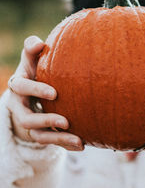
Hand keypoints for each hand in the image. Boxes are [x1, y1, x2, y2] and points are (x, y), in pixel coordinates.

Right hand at [6, 36, 83, 150]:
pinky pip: (50, 142)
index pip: (22, 87)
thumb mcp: (32, 59)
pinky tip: (82, 144)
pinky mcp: (39, 133)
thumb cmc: (36, 69)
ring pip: (38, 135)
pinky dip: (65, 144)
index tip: (55, 93)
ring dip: (57, 138)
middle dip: (45, 120)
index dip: (36, 90)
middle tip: (66, 121)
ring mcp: (29, 122)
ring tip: (78, 139)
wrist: (32, 91)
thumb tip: (39, 43)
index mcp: (19, 86)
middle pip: (26, 118)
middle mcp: (20, 106)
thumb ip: (32, 49)